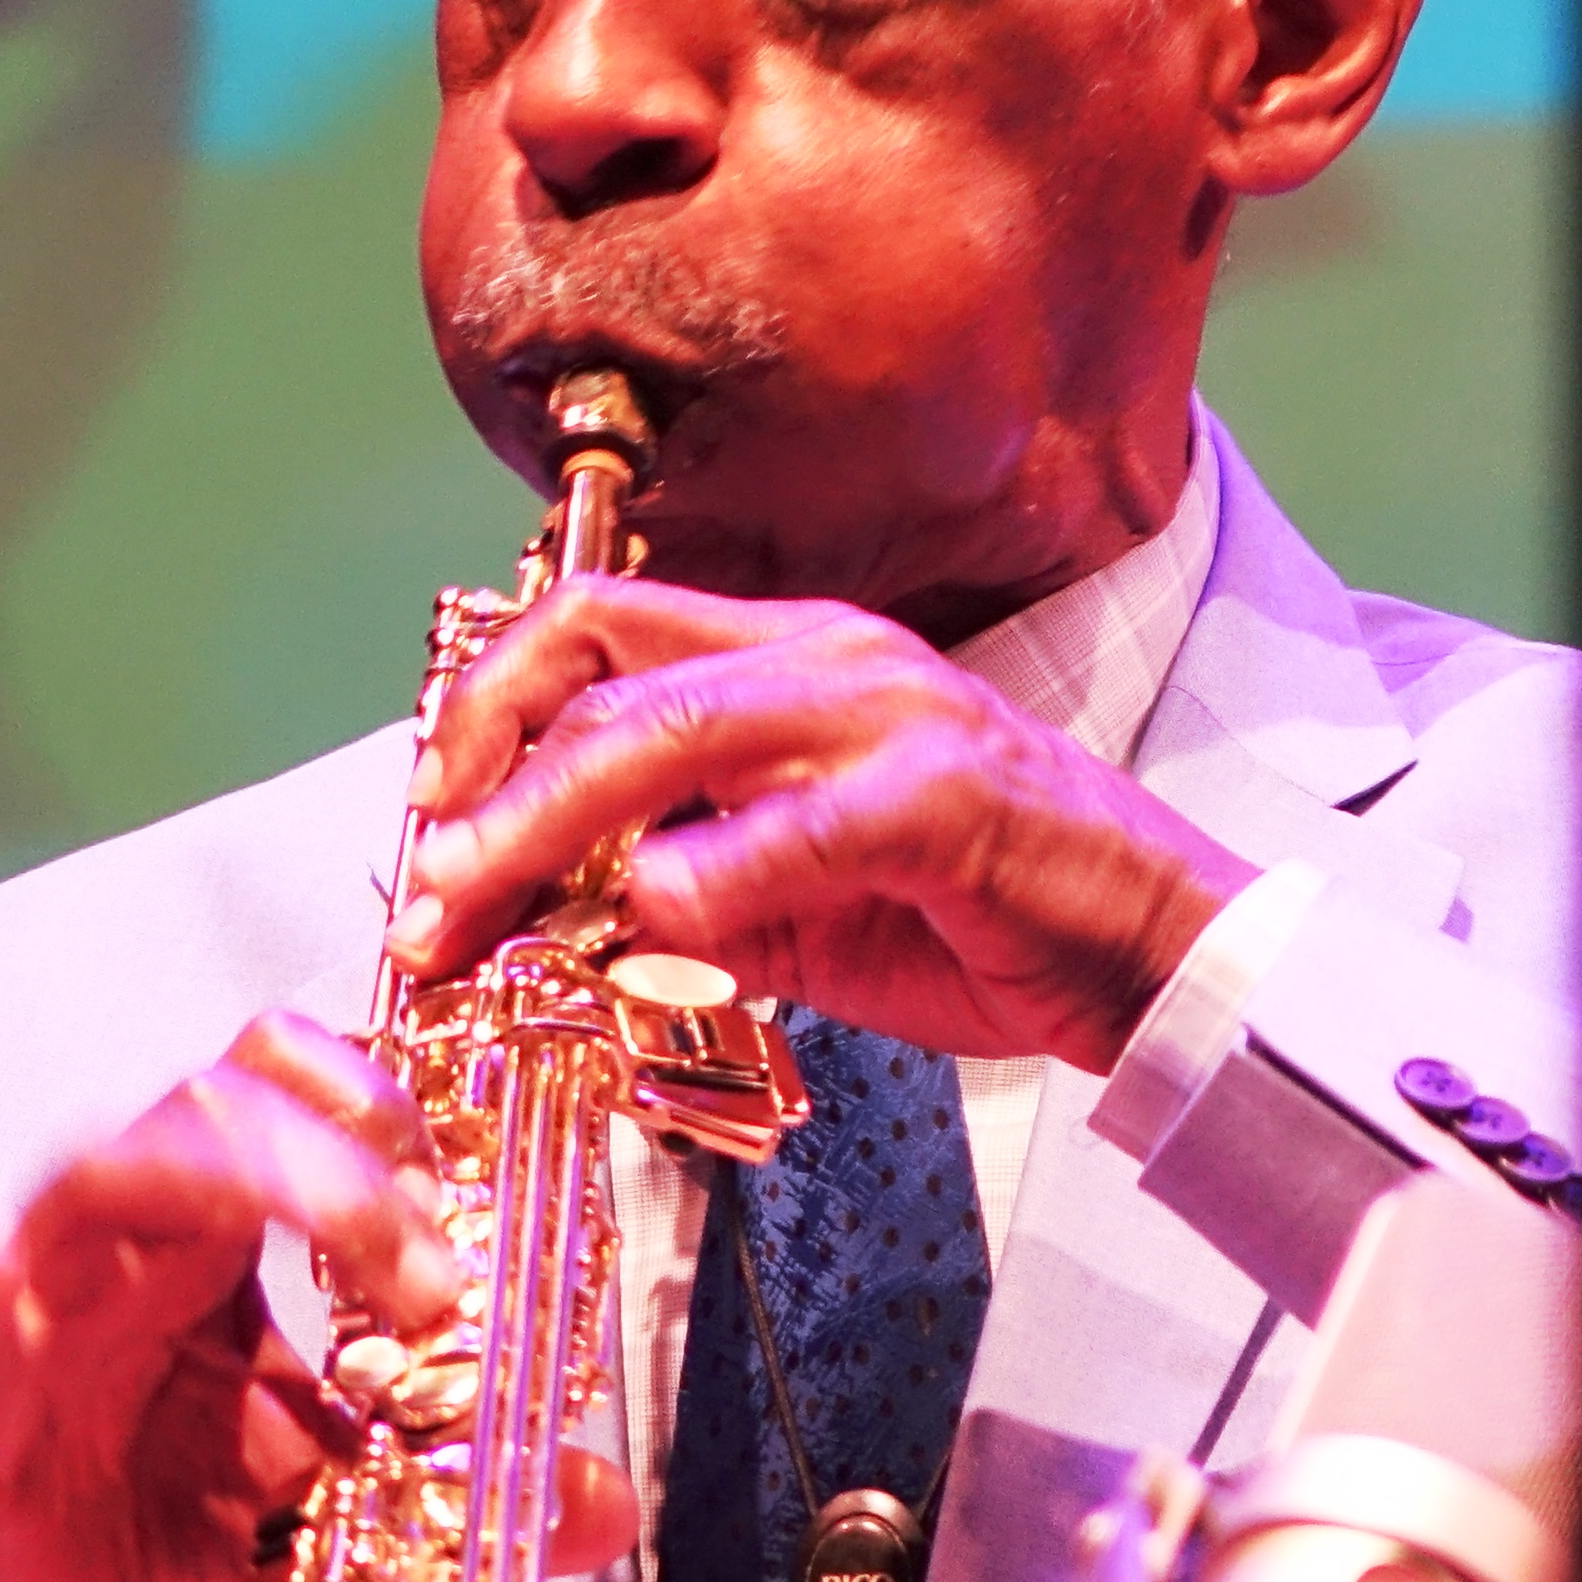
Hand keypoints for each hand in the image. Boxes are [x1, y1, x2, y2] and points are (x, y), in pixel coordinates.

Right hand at [0, 1011, 637, 1581]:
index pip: (274, 1101)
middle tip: (439, 1267)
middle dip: (337, 1151)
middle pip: (206, 1105)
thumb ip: (455, 1493)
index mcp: (205, 1258)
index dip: (373, 1112)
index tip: (471, 1203)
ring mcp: (23, 1315)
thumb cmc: (169, 1580)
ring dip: (234, 1185)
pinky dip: (15, 1290)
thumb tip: (598, 1498)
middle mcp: (115, 1256)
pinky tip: (50, 1286)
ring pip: (100, 1175)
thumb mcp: (342, 1536)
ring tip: (362, 1251)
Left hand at [392, 577, 1249, 1069]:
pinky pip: (803, 824)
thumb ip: (677, 894)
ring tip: (484, 903)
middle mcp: (828, 660)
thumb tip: (545, 921)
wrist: (1156, 956)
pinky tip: (652, 918)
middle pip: (604, 672)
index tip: (428, 805)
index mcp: (785, 662)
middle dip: (485, 779)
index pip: (595, 625)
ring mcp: (892, 719)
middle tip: (425, 884)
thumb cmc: (979, 919)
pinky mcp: (950, 800)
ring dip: (552, 824)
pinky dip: (713, 870)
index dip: (488, 703)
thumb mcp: (790, 910)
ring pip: (673, 731)